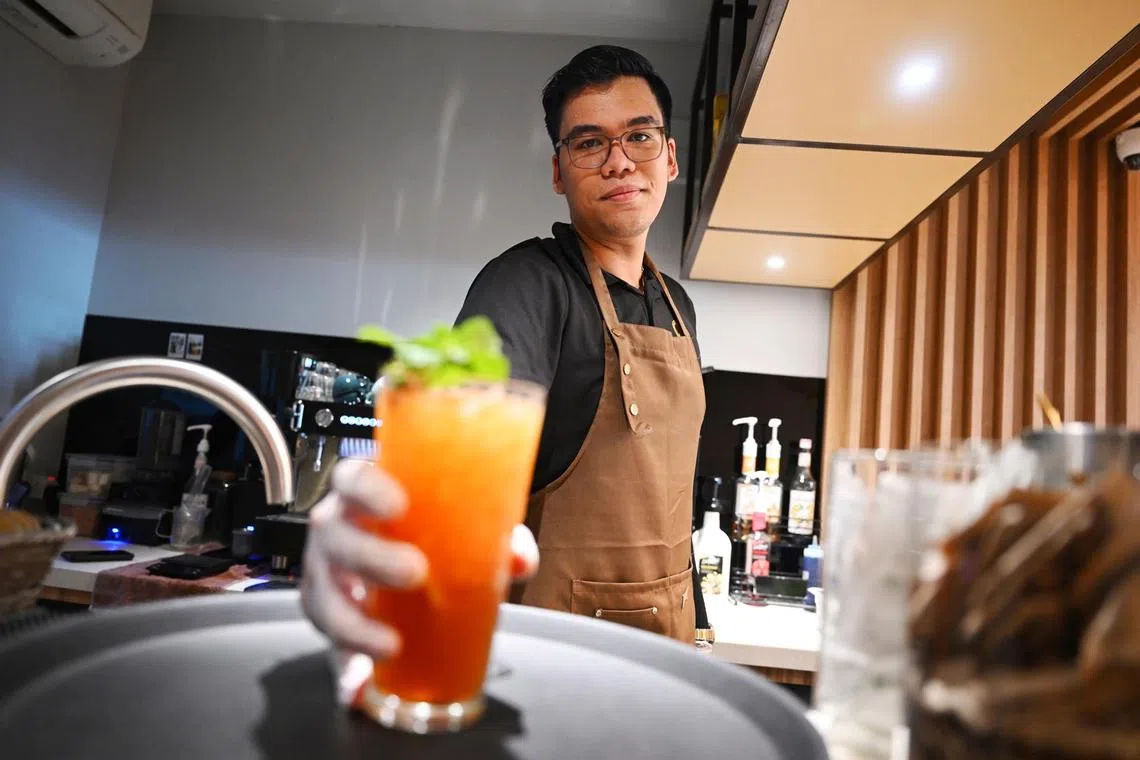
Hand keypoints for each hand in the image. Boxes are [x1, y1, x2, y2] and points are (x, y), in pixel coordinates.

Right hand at [299, 459, 538, 699]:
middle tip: (416, 572)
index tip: (399, 506)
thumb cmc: (426, 529)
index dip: (368, 488)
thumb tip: (519, 561)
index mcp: (363, 494)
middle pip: (335, 535)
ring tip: (390, 643)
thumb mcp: (461, 523)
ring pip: (320, 593)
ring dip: (352, 622)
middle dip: (372, 556)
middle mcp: (336, 527)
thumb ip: (494, 536)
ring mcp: (325, 570)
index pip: (353, 477)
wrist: (396, 553)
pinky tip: (359, 681)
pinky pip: (326, 639)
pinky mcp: (328, 614)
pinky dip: (342, 663)